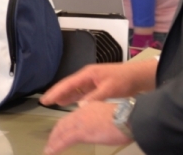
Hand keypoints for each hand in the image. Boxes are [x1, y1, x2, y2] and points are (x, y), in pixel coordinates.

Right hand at [40, 61, 156, 106]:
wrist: (138, 77)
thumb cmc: (124, 80)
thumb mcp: (109, 88)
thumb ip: (94, 97)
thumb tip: (80, 107)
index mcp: (87, 74)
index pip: (68, 84)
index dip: (56, 92)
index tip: (46, 99)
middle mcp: (86, 77)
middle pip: (68, 86)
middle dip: (57, 93)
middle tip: (45, 102)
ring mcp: (91, 82)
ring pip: (74, 90)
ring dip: (65, 96)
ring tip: (54, 103)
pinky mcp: (96, 87)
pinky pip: (82, 93)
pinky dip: (74, 98)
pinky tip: (70, 103)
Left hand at [42, 101, 130, 153]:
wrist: (128, 118)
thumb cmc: (125, 118)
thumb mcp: (108, 114)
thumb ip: (98, 118)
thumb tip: (94, 124)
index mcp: (86, 109)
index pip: (70, 118)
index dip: (63, 126)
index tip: (59, 133)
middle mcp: (80, 114)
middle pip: (62, 124)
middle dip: (55, 134)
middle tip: (50, 143)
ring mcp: (80, 123)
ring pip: (61, 132)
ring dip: (53, 141)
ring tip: (48, 150)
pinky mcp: (81, 133)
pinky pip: (65, 140)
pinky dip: (56, 146)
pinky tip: (51, 152)